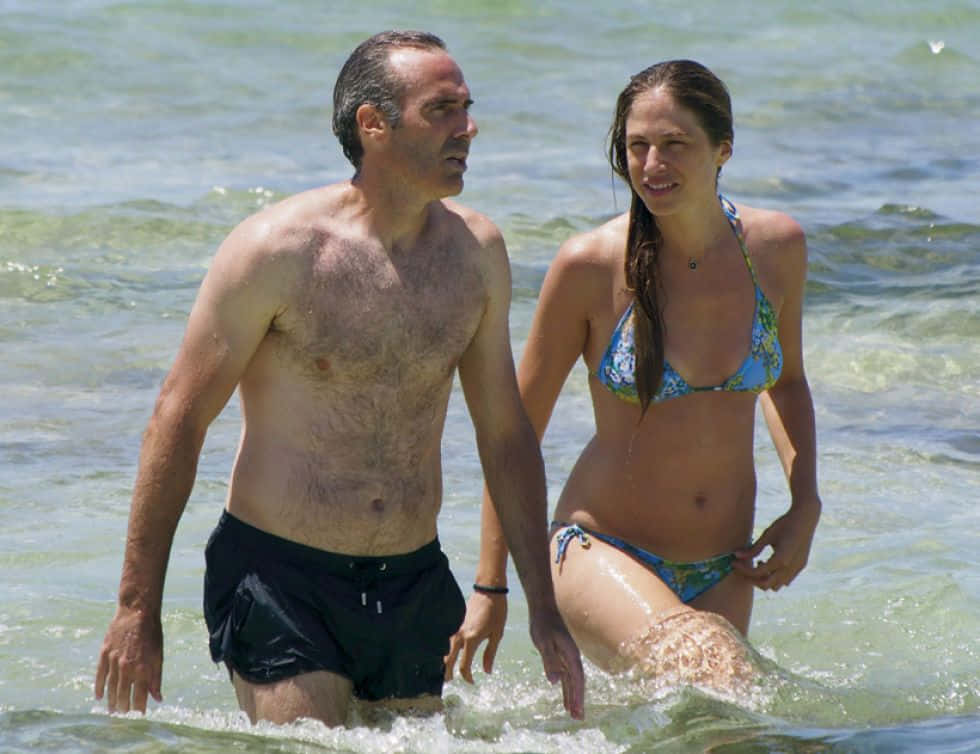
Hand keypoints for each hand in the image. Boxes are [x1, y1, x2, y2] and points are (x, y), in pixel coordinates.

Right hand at [94, 605, 162, 712]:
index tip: (140, 713)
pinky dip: (99, 687)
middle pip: (123, 694)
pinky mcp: (104, 654)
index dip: (140, 706)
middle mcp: (127, 667)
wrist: (137, 612)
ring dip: (111, 700)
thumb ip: (157, 678)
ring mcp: (113, 661)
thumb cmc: (152, 633)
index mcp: (143, 668)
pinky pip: (100, 675)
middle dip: (124, 706)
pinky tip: (99, 697)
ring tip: (112, 710)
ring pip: (111, 687)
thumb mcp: (159, 656)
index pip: (140, 695)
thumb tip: (158, 698)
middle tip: (124, 714)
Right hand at [444, 591, 507, 682]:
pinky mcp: (457, 623)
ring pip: (447, 649)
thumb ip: (490, 654)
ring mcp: (456, 628)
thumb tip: (487, 671)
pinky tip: (452, 654)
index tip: (472, 682)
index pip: (464, 665)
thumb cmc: (497, 611)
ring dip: (447, 661)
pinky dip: (448, 650)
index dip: (467, 677)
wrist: (489, 589)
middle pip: (448, 659)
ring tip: (448, 670)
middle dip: (448, 672)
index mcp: (471, 639)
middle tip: (449, 681)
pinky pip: (449, 640)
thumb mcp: (497, 634)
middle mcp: (460, 635)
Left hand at [528, 604, 584, 719]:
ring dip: (573, 696)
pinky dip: (566, 688)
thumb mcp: (543, 642)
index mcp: (570, 654)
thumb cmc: (542, 623)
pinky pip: (566, 675)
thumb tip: (556, 682)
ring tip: (573, 714)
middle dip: (578, 700)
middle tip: (578, 719)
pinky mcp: (560, 655)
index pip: (577, 679)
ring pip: (572, 680)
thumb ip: (550, 661)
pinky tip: (564, 697)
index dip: (578, 696)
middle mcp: (572, 657)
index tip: (577, 712)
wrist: (542, 608)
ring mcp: (567, 656)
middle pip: (577, 682)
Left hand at [733, 498, 820, 590]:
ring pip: (777, 585)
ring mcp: (797, 568)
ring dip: (765, 579)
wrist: (806, 518)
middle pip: (766, 584)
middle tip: (742, 568)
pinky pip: (786, 580)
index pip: (757, 573)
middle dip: (752, 578)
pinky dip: (775, 577)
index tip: (734, 563)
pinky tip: (769, 562)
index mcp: (781, 559)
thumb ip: (753, 549)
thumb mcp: (767, 535)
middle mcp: (790, 567)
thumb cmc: (785, 524)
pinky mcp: (801, 566)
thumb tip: (736, 556)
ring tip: (759, 563)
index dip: (744, 569)